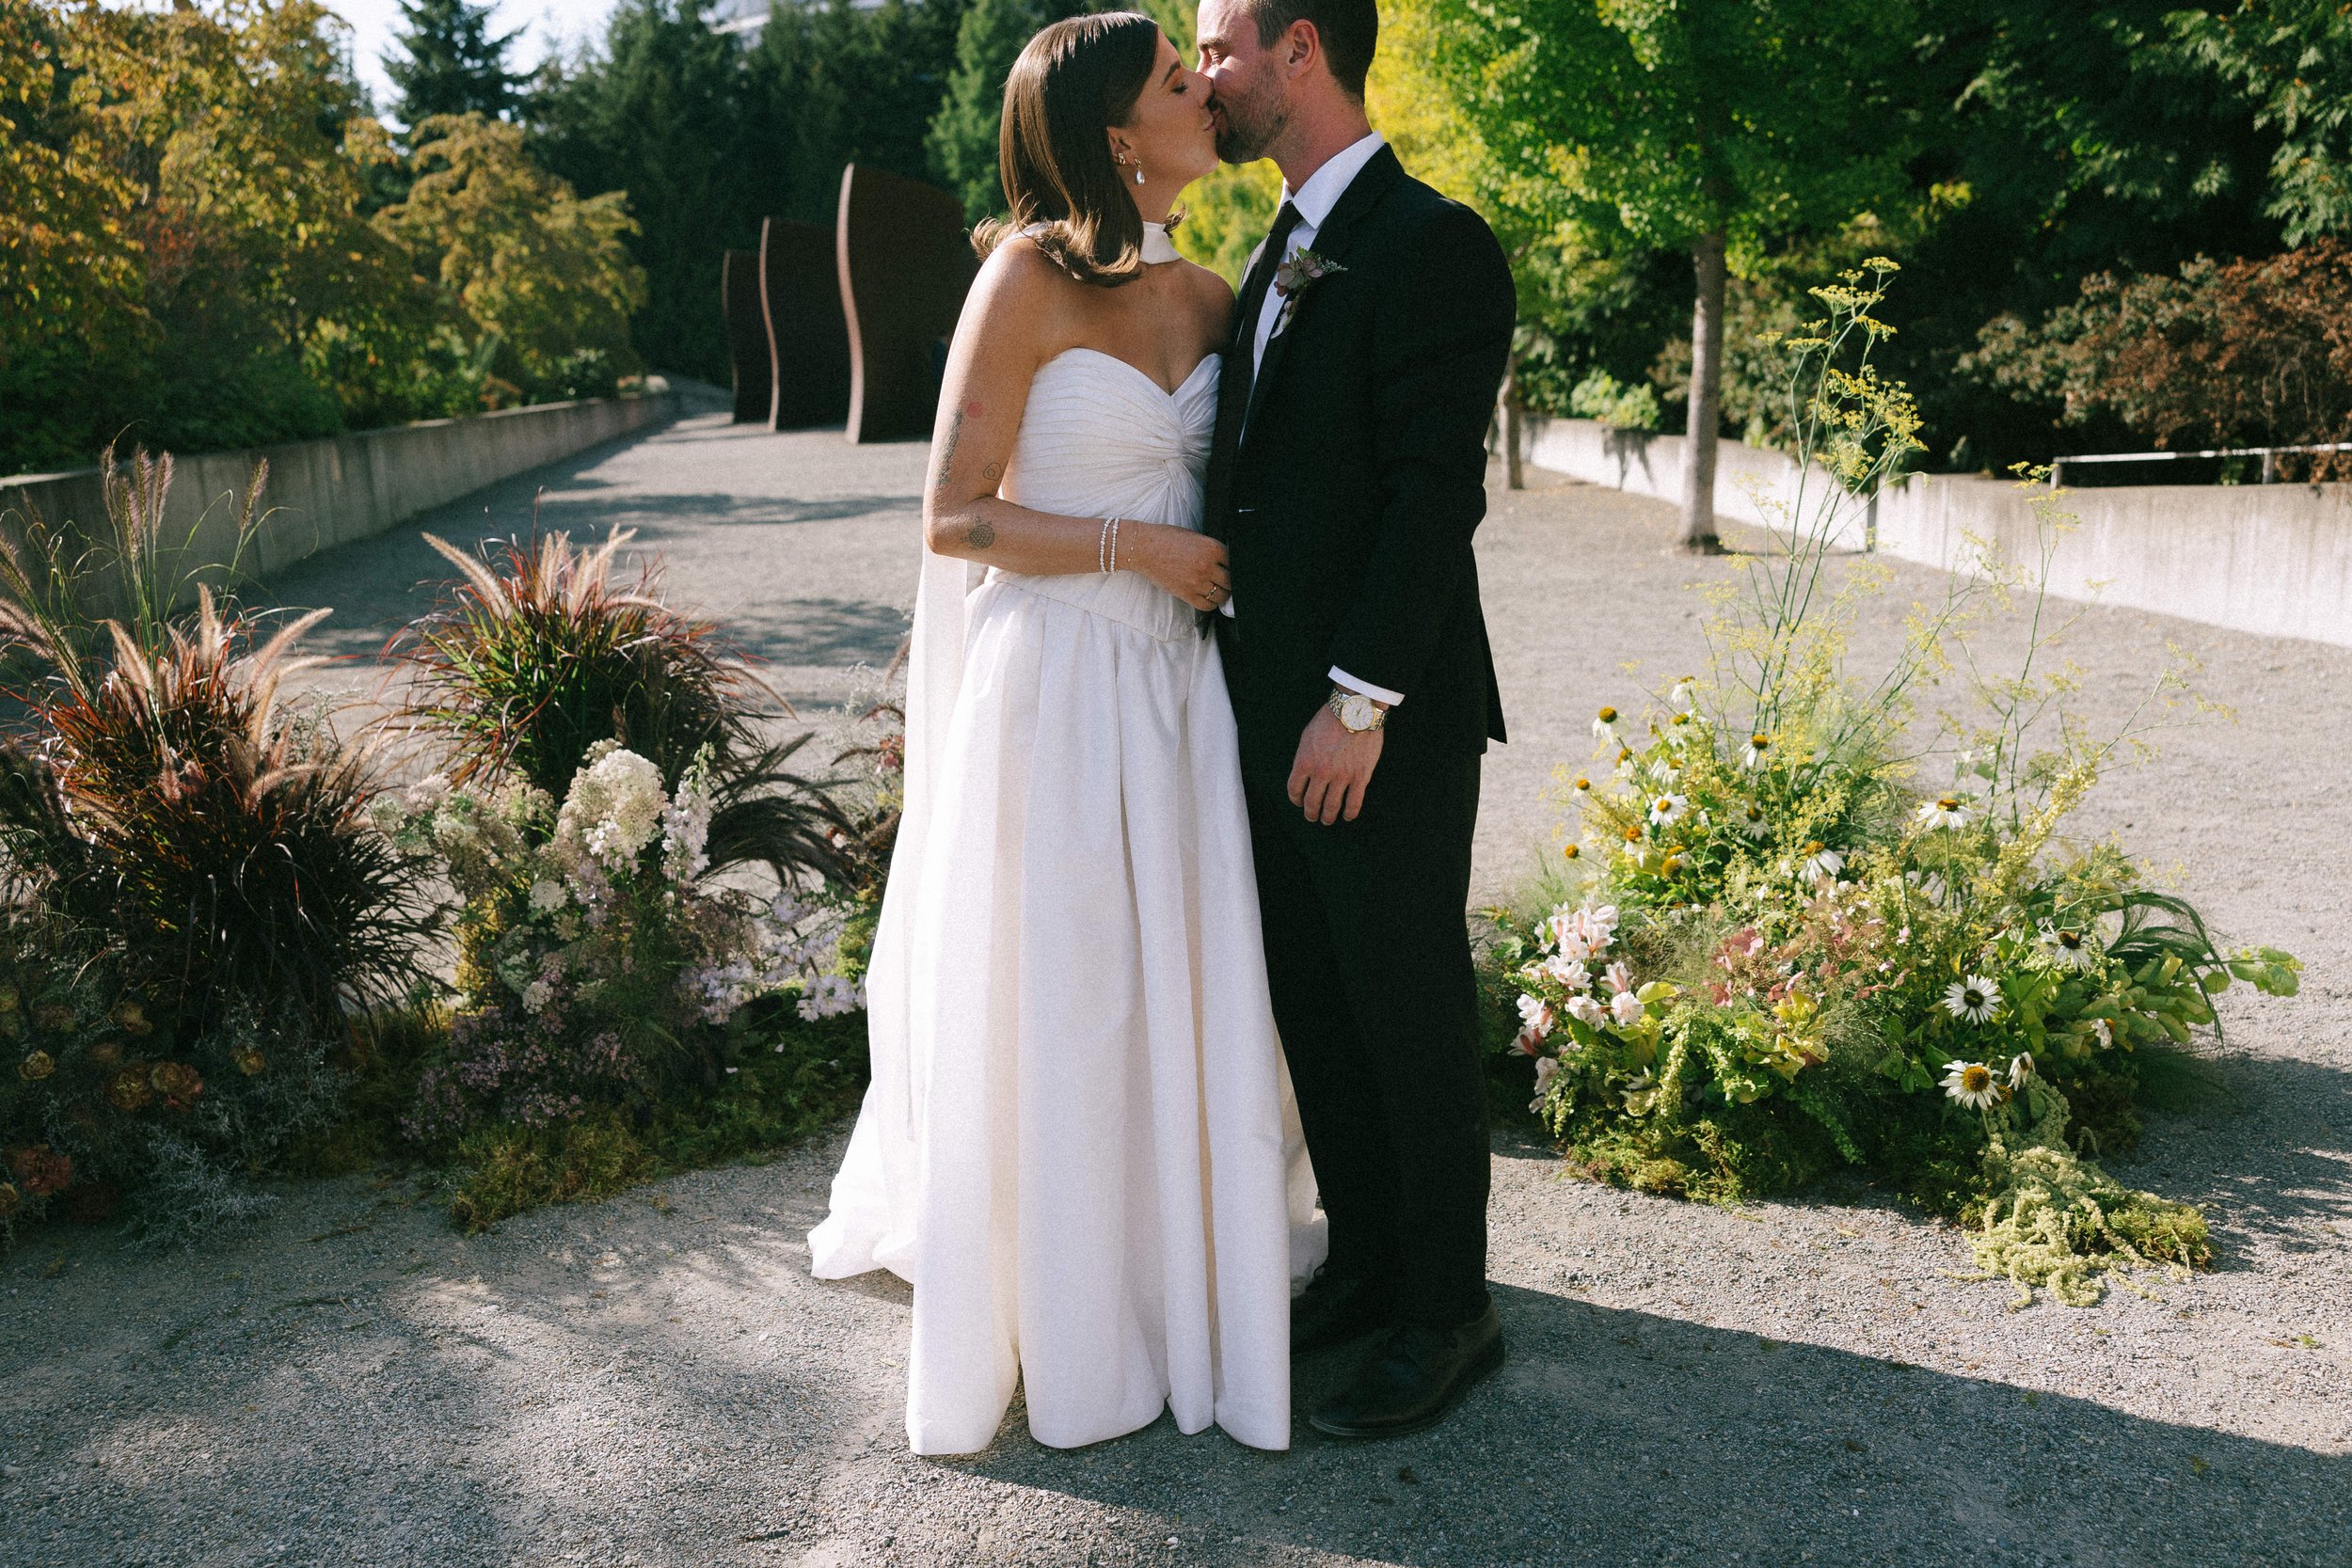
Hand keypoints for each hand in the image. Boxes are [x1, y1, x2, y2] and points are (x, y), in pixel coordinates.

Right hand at [1126, 522, 1229, 611]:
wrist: (1143, 548)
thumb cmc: (1165, 539)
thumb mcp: (1194, 536)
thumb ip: (1210, 548)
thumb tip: (1222, 561)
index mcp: (1212, 548)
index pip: (1234, 562)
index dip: (1232, 567)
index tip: (1230, 570)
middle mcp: (1208, 566)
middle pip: (1231, 581)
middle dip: (1229, 582)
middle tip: (1226, 582)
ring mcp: (1198, 581)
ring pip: (1221, 595)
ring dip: (1222, 595)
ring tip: (1218, 592)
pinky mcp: (1187, 594)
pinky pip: (1207, 605)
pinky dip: (1211, 604)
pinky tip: (1208, 599)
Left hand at [1288, 706, 1384, 824]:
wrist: (1356, 710)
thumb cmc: (1331, 719)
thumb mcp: (1307, 736)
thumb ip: (1305, 756)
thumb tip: (1304, 772)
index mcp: (1304, 761)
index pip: (1294, 789)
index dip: (1296, 799)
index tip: (1299, 803)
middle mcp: (1321, 772)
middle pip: (1312, 802)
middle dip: (1310, 813)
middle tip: (1313, 817)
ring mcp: (1341, 777)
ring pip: (1332, 806)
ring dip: (1328, 817)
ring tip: (1327, 820)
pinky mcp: (1360, 777)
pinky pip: (1354, 803)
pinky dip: (1350, 813)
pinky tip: (1347, 816)